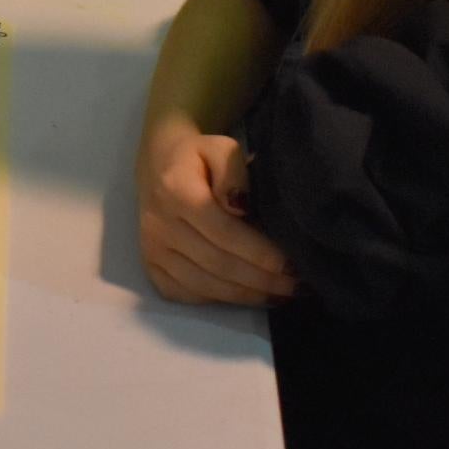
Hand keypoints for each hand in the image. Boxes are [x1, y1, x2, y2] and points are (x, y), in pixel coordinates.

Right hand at [137, 124, 299, 305]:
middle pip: (218, 264)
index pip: (224, 232)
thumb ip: (234, 172)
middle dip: (262, 280)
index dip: (260, 254)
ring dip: (247, 296)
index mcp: (176, 192)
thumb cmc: (198, 156)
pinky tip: (249, 295)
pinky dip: (222, 300)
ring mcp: (152, 250)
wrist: (158, 166)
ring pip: (206, 286)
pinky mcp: (152, 268)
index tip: (292, 265)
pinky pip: (190, 295)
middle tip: (297, 285)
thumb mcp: (220, 148)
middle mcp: (159, 226)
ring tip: (282, 295)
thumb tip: (240, 207)